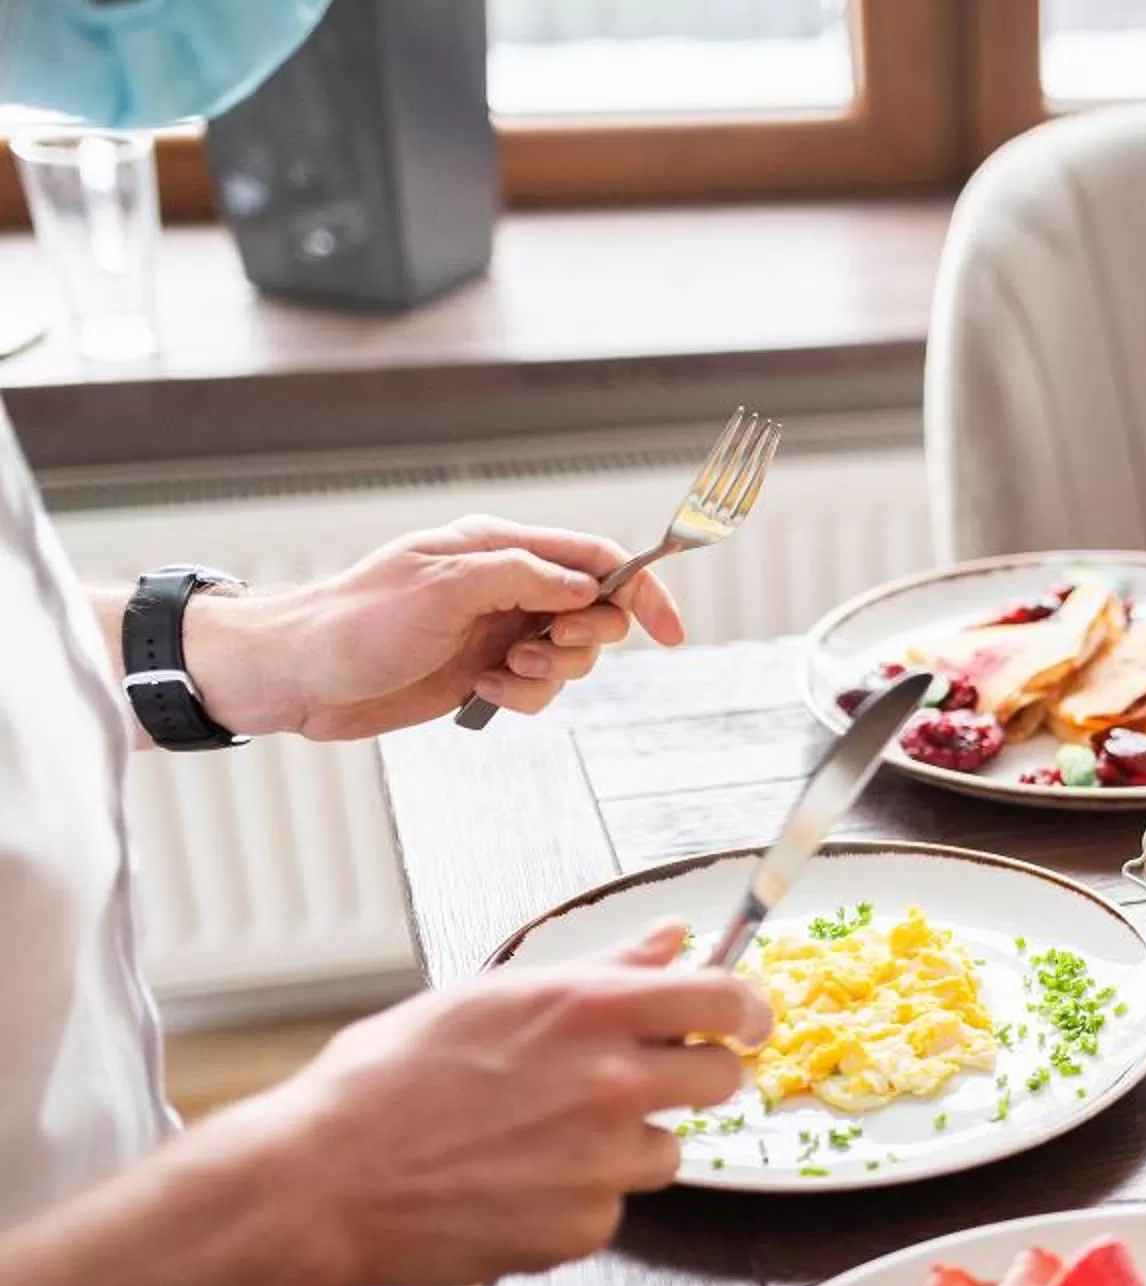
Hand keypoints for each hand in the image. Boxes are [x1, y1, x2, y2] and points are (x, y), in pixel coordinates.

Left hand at [184, 516, 688, 739]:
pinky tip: (481, 694)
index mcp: (496, 548)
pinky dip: (523, 698)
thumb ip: (522, 577)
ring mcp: (495, 630)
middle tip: (541, 652)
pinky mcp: (482, 671)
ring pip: (570, 657)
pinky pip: (538, 690)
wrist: (297, 676)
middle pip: (594, 612)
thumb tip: (587, 587)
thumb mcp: (443, 588)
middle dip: (584, 642)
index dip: (640, 592)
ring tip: (499, 676)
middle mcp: (503, 586)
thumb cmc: (354, 624)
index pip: (594, 558)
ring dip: (549, 676)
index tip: (670, 634)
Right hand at [223, 922, 768, 1285]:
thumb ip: (601, 971)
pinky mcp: (586, 1228)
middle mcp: (611, 1084)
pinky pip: (614, 1208)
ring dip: (626, 1144)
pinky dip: (579, 1199)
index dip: (745, 1011)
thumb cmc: (386, 1082)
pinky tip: (514, 1183)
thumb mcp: (489, 998)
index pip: (725, 1000)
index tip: (742, 1021)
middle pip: (723, 1079)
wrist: (322, 1181)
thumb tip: (673, 940)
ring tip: (540, 1138)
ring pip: (667, 1150)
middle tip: (641, 1081)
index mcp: (589, 1011)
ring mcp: (603, 1163)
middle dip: (696, 1077)